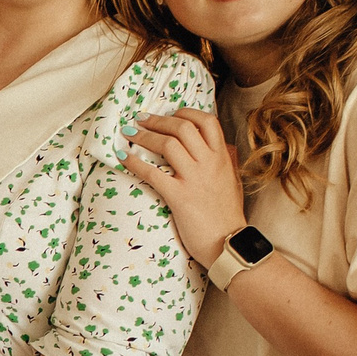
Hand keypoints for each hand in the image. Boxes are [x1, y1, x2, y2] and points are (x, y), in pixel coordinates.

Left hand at [122, 106, 245, 268]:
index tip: (171, 112)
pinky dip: (135, 163)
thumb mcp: (233, 182)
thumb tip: (225, 147)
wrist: (229, 243)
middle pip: (183, 127)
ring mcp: (194, 179)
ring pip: (168, 145)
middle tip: (141, 118)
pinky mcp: (179, 197)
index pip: (207, 121)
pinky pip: (153, 173)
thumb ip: (228, 162)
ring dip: (145, 135)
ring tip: (130, 133)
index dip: (186, 112)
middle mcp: (209, 163)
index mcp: (222, 157)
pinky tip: (123, 157)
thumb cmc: (228, 215)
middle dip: (158, 120)